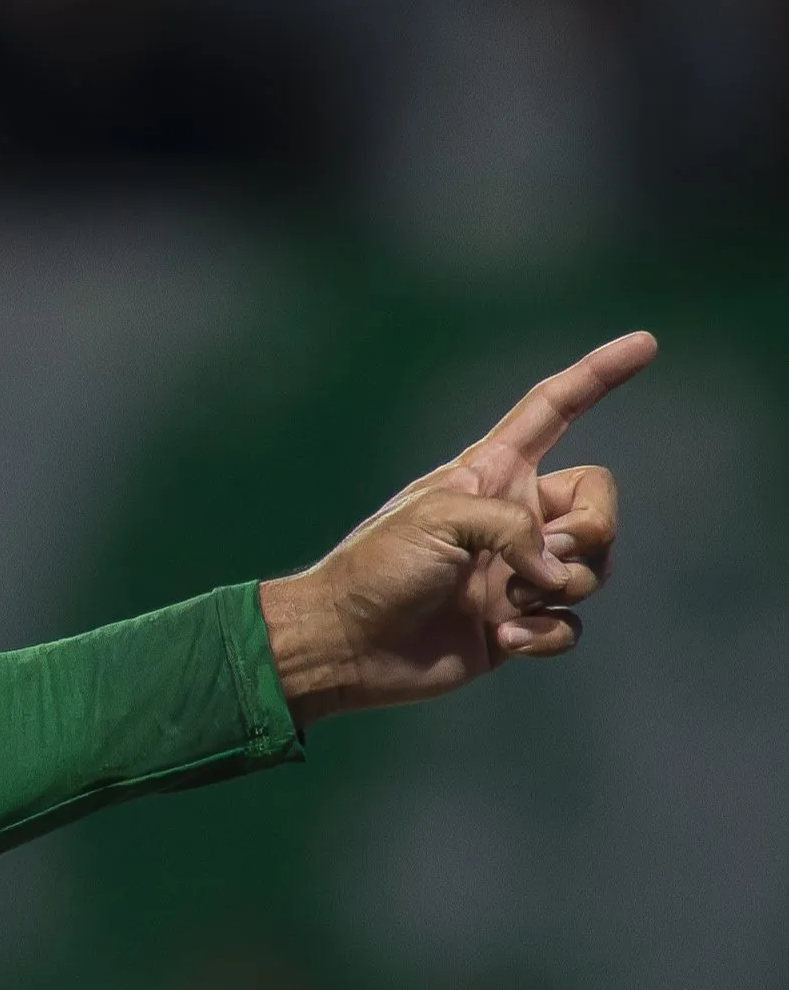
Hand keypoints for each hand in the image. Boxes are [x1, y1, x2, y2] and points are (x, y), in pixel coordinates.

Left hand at [261, 332, 642, 726]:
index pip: (554, 410)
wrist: (345, 646)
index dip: (598, 376)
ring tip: (505, 601)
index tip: (644, 344)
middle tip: (542, 556)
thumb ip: (513, 525)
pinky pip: (571, 623)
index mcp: (490, 472)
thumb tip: (555, 569)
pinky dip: (548, 633)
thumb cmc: (376, 569)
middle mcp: (512, 516)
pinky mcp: (518, 622)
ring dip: (560, 586)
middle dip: (593, 531)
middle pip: (599, 503)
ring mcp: (517, 571)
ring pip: (593, 567)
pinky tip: (506, 638)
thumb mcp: (439, 518)